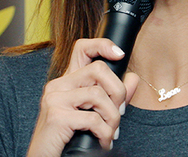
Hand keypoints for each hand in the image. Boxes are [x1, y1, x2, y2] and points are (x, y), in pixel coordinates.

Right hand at [26, 39, 138, 156]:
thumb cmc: (69, 139)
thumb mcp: (94, 114)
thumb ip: (114, 96)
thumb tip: (133, 78)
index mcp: (67, 82)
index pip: (82, 48)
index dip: (102, 45)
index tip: (120, 54)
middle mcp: (58, 86)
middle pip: (98, 69)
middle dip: (118, 92)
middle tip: (119, 113)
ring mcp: (55, 99)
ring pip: (98, 94)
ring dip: (112, 118)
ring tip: (110, 133)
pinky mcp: (56, 116)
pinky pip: (92, 118)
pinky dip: (104, 133)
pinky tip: (102, 142)